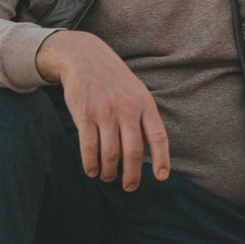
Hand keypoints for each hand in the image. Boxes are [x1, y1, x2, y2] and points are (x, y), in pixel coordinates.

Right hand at [34, 29, 169, 190]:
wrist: (84, 56)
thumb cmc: (113, 79)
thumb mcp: (136, 92)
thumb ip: (143, 119)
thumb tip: (148, 152)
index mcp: (145, 104)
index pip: (158, 137)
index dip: (161, 160)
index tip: (161, 177)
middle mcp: (127, 109)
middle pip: (133, 152)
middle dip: (132, 176)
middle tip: (129, 187)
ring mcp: (105, 111)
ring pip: (110, 154)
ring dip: (109, 172)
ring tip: (107, 177)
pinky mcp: (84, 113)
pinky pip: (89, 147)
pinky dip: (90, 164)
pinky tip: (91, 170)